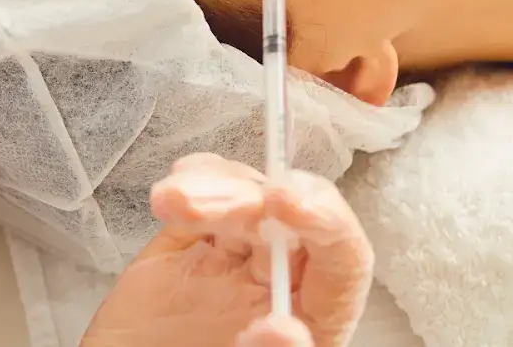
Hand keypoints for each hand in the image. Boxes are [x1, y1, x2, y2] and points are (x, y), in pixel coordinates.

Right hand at [81, 155, 373, 346]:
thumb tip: (284, 329)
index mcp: (315, 317)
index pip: (343, 257)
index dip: (325, 220)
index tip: (283, 202)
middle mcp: (283, 281)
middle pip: (287, 217)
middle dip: (247, 198)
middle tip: (201, 204)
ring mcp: (237, 259)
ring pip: (244, 199)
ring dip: (210, 190)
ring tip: (169, 202)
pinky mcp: (194, 243)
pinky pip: (205, 197)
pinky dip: (193, 183)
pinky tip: (171, 196)